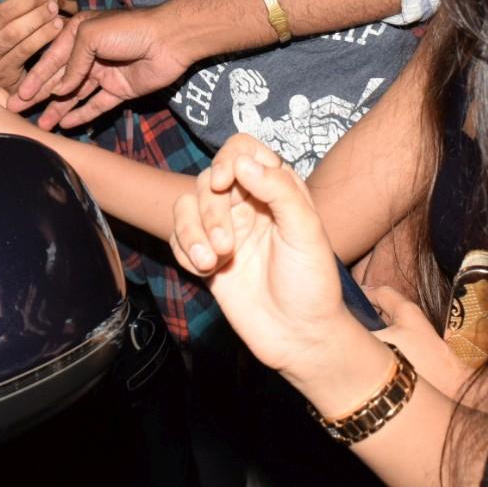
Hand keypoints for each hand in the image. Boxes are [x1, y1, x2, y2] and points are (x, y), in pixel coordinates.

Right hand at [11, 6, 194, 127]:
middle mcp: (89, 53)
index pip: (51, 59)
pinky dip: (82, 114)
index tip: (18, 95)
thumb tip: (60, 90)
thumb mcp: (90, 36)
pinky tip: (67, 125)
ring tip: (41, 126)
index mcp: (78, 33)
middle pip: (59, 79)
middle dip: (39, 95)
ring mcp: (105, 73)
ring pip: (75, 95)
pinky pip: (97, 104)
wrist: (169, 40)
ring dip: (58, 109)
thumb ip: (72, 64)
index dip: (34, 78)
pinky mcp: (120, 90)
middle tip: (18, 112)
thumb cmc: (128, 30)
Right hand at [168, 136, 346, 376]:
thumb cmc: (312, 285)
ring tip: (213, 262)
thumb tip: (243, 161)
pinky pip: (176, 238)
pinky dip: (184, 252)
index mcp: (276, 190)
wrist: (299, 338)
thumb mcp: (306, 232)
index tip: (224, 183)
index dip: (227, 158)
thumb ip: (279, 191)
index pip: (242, 150)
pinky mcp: (205, 256)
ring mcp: (223, 230)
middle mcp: (247, 204)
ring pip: (185, 206)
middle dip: (211, 212)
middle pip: (208, 180)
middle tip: (226, 246)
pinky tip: (206, 272)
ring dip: (191, 233)